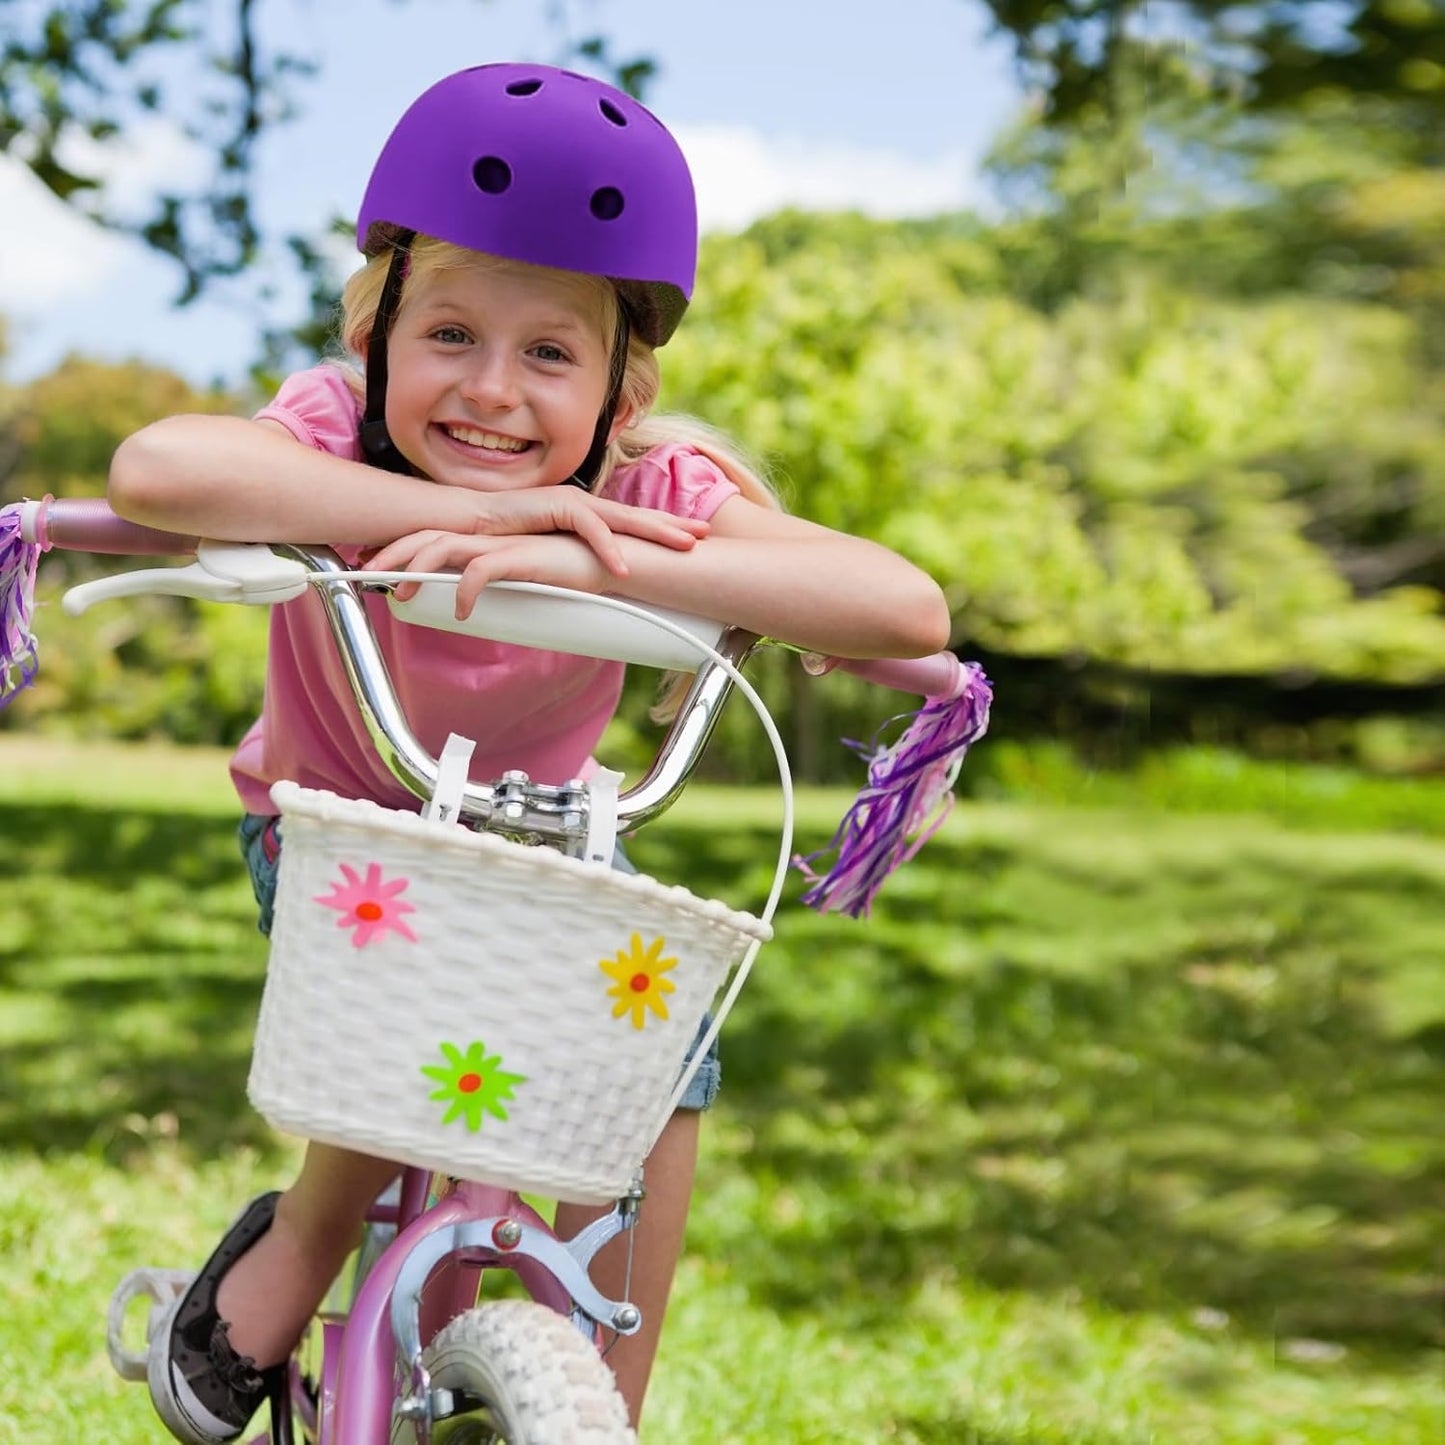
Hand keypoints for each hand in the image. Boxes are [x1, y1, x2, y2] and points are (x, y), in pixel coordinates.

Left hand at [365, 531, 613, 617]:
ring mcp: (502, 545)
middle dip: (391, 554)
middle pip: (425, 536)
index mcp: (486, 539)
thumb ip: (496, 586)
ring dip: (416, 569)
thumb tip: (469, 607)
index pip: (432, 536)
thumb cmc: (572, 571)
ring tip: (400, 593)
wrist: (611, 558)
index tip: (375, 566)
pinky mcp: (521, 558)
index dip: (399, 548)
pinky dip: (463, 589)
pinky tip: (458, 610)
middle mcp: (488, 537)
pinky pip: (480, 570)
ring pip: (444, 547)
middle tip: (364, 575)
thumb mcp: (523, 580)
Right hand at [463, 490, 706, 576]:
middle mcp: (583, 504)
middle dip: (673, 524)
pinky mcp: (553, 505)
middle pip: (637, 514)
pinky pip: (588, 528)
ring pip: (622, 517)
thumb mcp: (551, 552)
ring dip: (654, 533)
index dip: (663, 529)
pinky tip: (624, 569)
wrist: (467, 523)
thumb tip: (596, 583)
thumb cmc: (505, 540)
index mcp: (586, 514)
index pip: (632, 521)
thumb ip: (575, 561)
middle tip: (705, 534)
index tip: (694, 540)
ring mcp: (571, 501)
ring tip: (682, 549)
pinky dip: (607, 548)